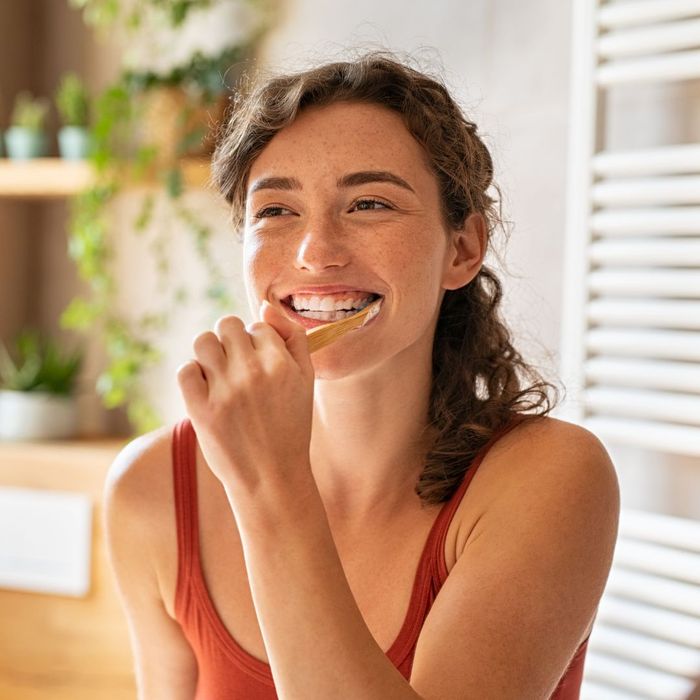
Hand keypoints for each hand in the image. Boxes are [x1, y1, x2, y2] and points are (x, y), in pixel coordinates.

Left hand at [176, 300, 314, 493]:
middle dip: (231, 340)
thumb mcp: (306, 380)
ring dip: (209, 353)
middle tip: (236, 367)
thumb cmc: (291, 426)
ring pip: (203, 341)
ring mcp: (225, 391)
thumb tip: (265, 306)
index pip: (258, 325)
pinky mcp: (201, 410)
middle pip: (227, 325)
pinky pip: (185, 370)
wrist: (272, 478)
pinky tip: (206, 390)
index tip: (260, 366)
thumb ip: (293, 338)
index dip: (257, 342)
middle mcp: (253, 372)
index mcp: (281, 363)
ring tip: (219, 374)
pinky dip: (193, 375)